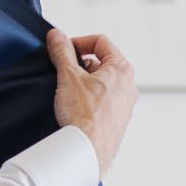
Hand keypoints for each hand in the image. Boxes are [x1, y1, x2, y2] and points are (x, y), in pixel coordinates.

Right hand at [46, 27, 136, 176]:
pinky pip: (106, 99)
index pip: (100, 42)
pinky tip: (77, 107)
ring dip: (86, 81)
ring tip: (70, 91)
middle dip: (82, 63)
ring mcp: (126, 103)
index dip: (79, 42)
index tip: (64, 51)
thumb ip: (62, 52)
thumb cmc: (84, 115)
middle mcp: (129, 85)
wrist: (88, 149)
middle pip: (103, 61)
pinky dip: (91, 97)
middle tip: (65, 71)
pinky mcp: (119, 119)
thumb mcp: (68, 76)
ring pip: (105, 81)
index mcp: (121, 69)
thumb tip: (56, 36)